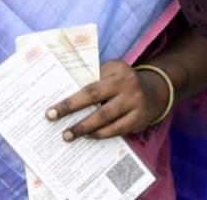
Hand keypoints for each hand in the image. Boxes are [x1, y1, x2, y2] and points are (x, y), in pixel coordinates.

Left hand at [45, 60, 167, 139]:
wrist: (154, 92)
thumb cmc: (123, 83)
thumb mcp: (112, 72)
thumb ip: (94, 78)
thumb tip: (67, 93)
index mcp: (117, 69)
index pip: (89, 82)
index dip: (71, 96)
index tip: (52, 108)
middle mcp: (127, 83)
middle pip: (94, 95)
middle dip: (71, 107)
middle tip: (52, 118)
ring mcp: (135, 101)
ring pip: (104, 116)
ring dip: (84, 127)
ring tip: (68, 134)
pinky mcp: (140, 118)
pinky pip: (116, 129)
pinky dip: (100, 134)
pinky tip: (89, 136)